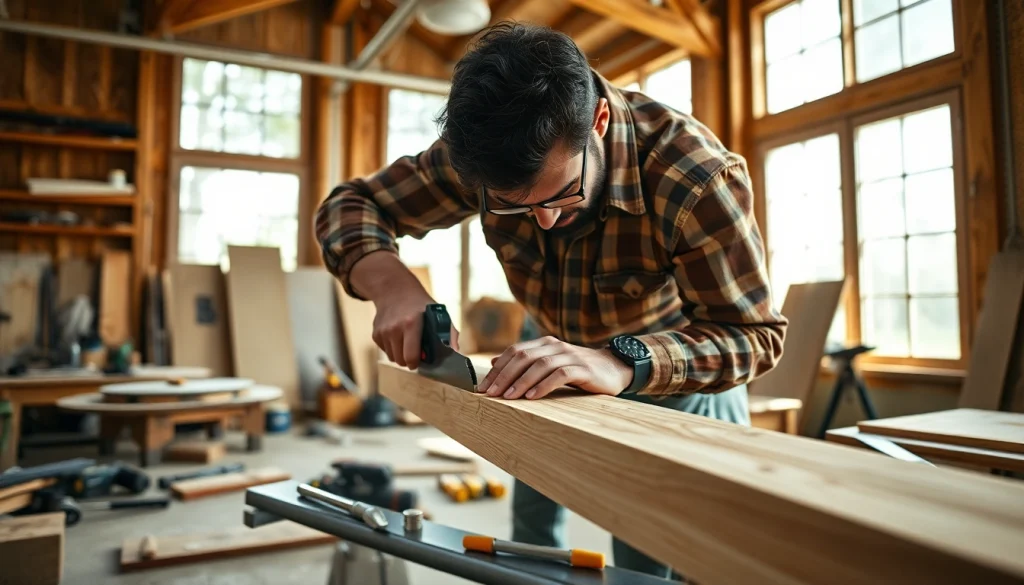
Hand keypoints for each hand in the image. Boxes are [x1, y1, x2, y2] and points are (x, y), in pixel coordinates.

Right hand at [371, 286, 459, 370]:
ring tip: (408, 341)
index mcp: (411, 323)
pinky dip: (392, 348)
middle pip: (401, 360)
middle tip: (416, 351)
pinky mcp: (375, 333)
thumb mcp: (438, 314)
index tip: (421, 361)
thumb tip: (456, 352)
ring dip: (401, 354)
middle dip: (409, 360)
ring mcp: (383, 331)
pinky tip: (398, 336)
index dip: (417, 363)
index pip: (411, 356)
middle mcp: (394, 328)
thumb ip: (449, 333)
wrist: (395, 290)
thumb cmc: (420, 305)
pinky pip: (385, 351)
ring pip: (392, 357)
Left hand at [478, 336, 632, 399]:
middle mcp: (555, 346)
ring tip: (508, 398)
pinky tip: (532, 397)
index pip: (514, 352)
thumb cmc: (578, 369)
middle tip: (490, 394)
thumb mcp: (549, 363)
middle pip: (523, 357)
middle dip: (504, 376)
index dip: (497, 369)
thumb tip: (494, 363)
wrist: (614, 368)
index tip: (483, 387)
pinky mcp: (583, 369)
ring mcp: (570, 356)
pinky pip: (559, 375)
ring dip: (520, 382)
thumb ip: (525, 362)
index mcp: (544, 343)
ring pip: (539, 365)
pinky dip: (543, 386)